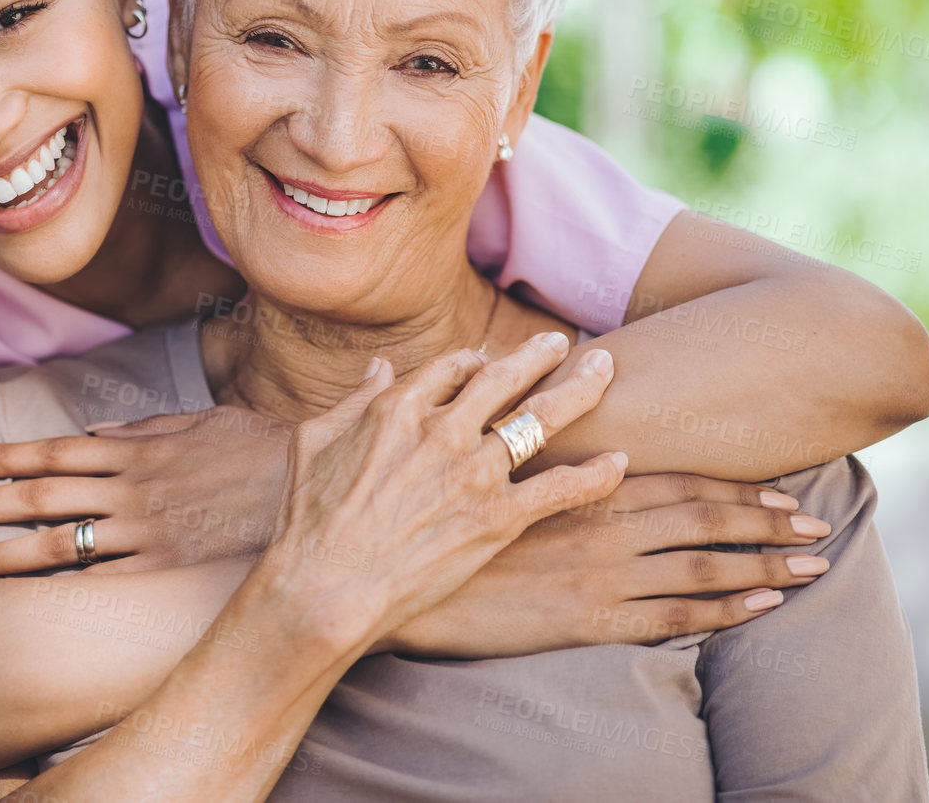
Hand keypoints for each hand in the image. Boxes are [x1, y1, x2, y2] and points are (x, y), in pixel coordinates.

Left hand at [0, 406, 297, 574]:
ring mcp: (144, 535)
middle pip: (36, 499)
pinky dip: (55, 594)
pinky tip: (17, 607)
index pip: (52, 452)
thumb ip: (147, 427)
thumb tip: (98, 434)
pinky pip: (99, 586)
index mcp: (136, 451)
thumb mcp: (205, 421)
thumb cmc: (265, 453)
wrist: (317, 490)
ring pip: (55, 545)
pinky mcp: (164, 573)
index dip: (0, 457)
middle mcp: (129, 491)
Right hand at [257, 333, 629, 648]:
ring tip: (604, 370)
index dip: (478, 359)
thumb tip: (379, 368)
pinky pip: (560, 488)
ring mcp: (473, 472)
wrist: (325, 585)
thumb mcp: (314, 441)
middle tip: (565, 343)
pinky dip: (595, 475)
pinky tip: (619, 463)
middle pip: (506, 377)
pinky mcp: (497, 518)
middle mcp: (443, 429)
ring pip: (542, 418)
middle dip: (540, 355)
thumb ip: (353, 399)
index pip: (454, 366)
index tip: (493, 360)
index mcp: (398, 407)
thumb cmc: (308, 520)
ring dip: (579, 389)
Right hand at [388, 472, 833, 657]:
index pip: (683, 480)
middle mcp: (606, 523)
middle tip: (820, 525)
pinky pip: (672, 616)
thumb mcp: (486, 469)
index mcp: (587, 485)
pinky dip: (723, 610)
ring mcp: (602, 572)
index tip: (786, 489)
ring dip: (766, 565)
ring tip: (814, 566)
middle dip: (771, 522)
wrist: (406, 580)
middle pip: (709, 519)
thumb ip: (526, 442)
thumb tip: (560, 425)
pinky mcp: (590, 618)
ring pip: (704, 565)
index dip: (742, 486)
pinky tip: (761, 607)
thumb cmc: (443, 518)